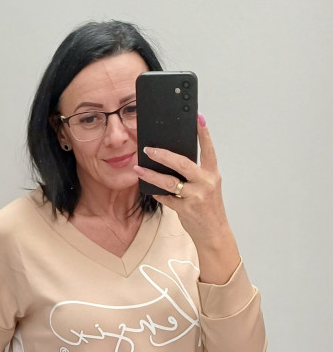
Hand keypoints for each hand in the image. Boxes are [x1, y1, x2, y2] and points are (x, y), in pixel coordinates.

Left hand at [133, 116, 234, 251]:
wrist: (214, 233)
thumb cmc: (209, 208)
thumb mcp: (208, 187)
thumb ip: (195, 174)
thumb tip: (172, 160)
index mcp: (212, 174)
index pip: (208, 149)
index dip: (203, 133)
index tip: (197, 118)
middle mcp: (205, 183)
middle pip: (182, 163)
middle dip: (163, 155)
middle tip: (148, 148)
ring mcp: (196, 197)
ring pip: (169, 182)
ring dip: (151, 174)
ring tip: (138, 168)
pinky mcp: (186, 210)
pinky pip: (166, 198)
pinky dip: (156, 193)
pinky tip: (148, 187)